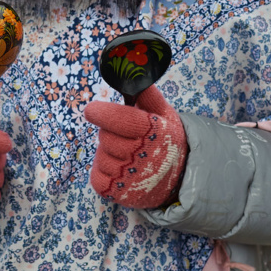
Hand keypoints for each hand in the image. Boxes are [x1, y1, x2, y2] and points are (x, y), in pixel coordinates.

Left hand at [83, 85, 186, 209]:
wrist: (179, 180)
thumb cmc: (166, 142)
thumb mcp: (165, 116)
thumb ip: (149, 96)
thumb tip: (135, 75)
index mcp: (155, 132)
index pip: (122, 120)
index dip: (103, 113)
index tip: (91, 110)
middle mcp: (143, 156)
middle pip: (106, 137)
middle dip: (109, 133)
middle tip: (122, 136)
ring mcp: (131, 178)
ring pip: (101, 157)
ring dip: (107, 153)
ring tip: (125, 155)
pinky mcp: (120, 194)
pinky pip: (96, 178)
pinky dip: (102, 172)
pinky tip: (118, 169)